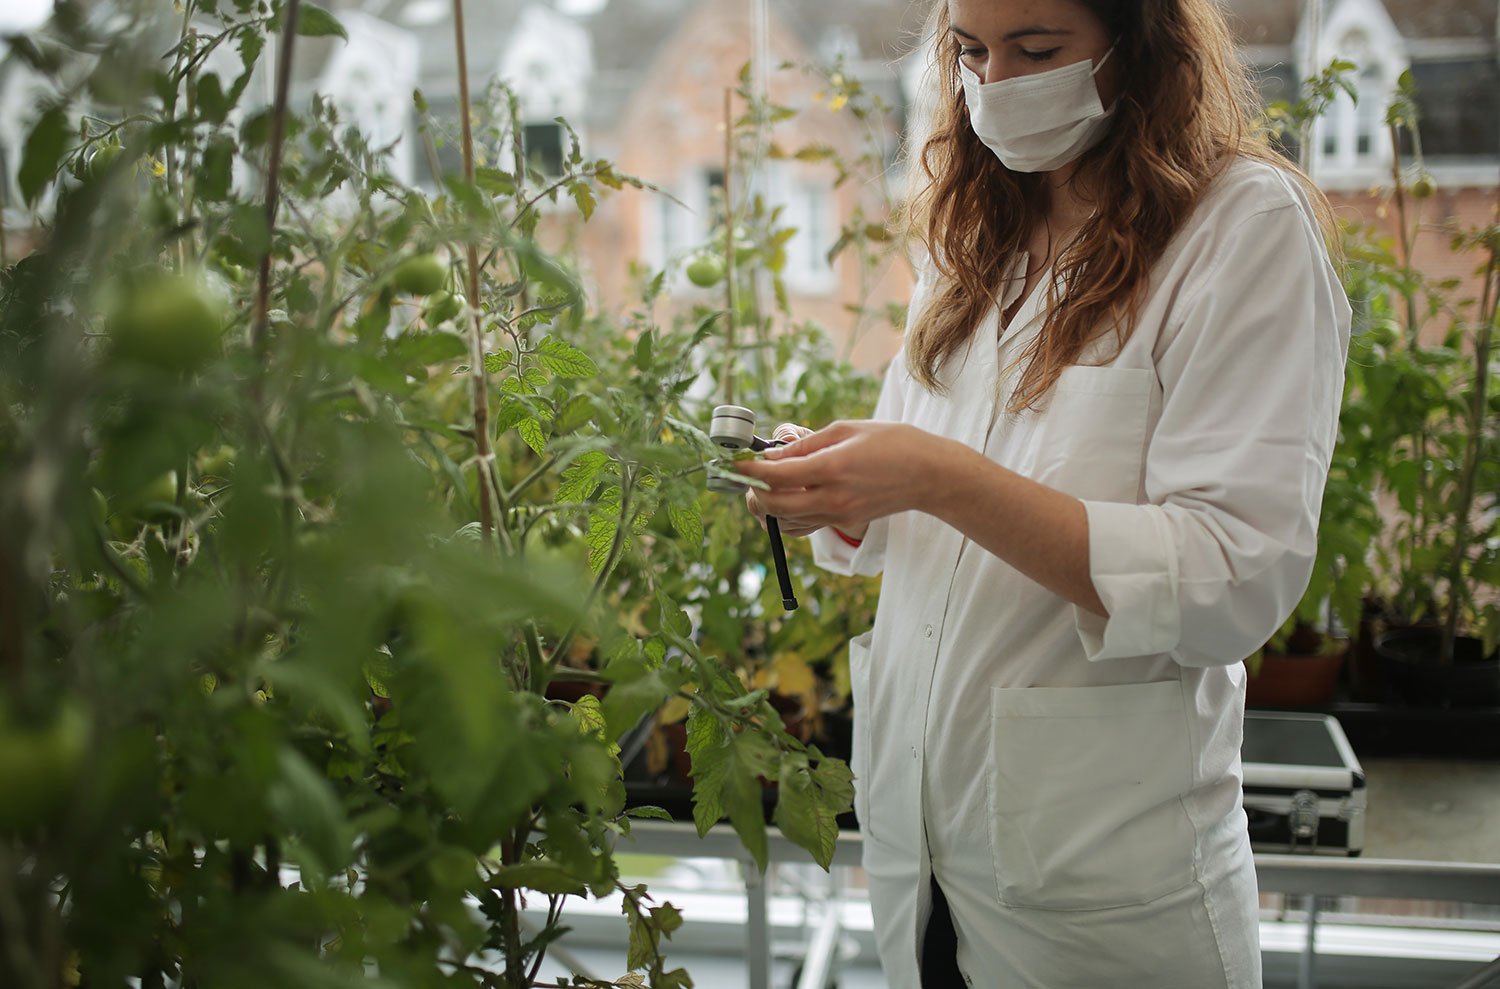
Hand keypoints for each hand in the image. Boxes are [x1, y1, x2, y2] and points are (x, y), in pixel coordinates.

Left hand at [736, 420, 947, 534]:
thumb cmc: (892, 443)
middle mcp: (831, 498)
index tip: (734, 463)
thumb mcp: (846, 430)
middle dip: (752, 493)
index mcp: (831, 468)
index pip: (775, 476)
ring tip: (768, 486)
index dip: (748, 471)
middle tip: (748, 477)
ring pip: (785, 522)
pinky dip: (788, 517)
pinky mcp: (843, 523)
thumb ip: (806, 445)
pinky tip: (790, 498)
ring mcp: (838, 515)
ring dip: (768, 507)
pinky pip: (803, 527)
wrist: (929, 474)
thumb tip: (772, 455)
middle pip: (772, 508)